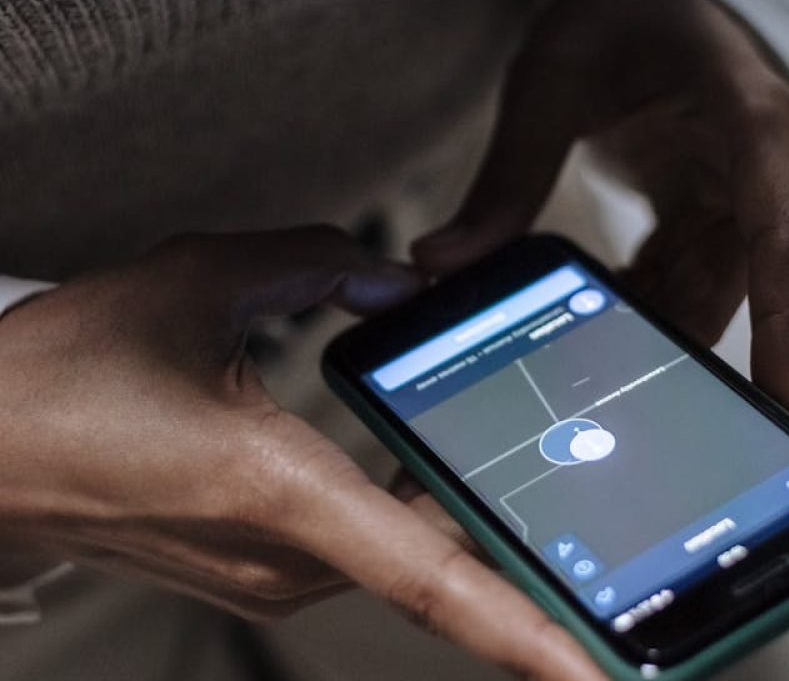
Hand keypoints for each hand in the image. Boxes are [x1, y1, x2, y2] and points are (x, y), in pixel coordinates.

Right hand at [0, 227, 603, 679]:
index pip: (433, 578)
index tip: (601, 673)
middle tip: (614, 558)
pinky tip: (445, 474)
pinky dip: (414, 515)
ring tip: (549, 498)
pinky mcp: (254, 566)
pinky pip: (362, 542)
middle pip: (439, 562)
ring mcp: (266, 572)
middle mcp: (282, 555)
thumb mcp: (195, 280)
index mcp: (280, 490)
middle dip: (527, 557)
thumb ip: (315, 263)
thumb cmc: (60, 380)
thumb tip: (394, 279)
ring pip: (402, 548)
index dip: (529, 634)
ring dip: (469, 525)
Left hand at [414, 0, 788, 422]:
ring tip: (574, 372)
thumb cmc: (614, 21)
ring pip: (708, 299)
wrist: (647, 4)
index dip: (783, 327)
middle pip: (741, 290)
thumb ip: (503, 181)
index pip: (779, 232)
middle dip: (679, 356)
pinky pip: (686, 287)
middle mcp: (768, 170)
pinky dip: (638, 310)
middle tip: (609, 420)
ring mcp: (747, 201)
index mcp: (749, 119)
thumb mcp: (546, 88)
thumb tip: (438, 265)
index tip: (778, 405)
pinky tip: (590, 325)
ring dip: (646, 336)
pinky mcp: (718, 222)